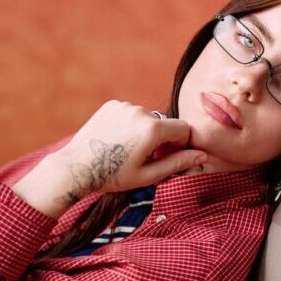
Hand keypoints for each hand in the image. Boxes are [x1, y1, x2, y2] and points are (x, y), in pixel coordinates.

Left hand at [12, 101, 206, 217]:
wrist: (76, 167)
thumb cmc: (112, 176)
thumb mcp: (148, 175)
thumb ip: (178, 163)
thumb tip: (203, 156)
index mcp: (153, 129)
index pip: (184, 129)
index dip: (181, 145)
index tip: (168, 157)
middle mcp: (141, 112)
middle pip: (165, 124)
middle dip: (162, 140)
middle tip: (146, 159)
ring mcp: (125, 106)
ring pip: (148, 118)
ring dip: (145, 132)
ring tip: (128, 151)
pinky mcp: (112, 104)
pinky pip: (131, 113)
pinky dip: (130, 124)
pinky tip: (117, 140)